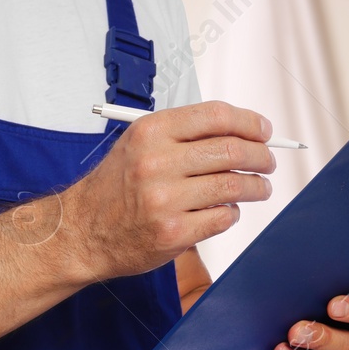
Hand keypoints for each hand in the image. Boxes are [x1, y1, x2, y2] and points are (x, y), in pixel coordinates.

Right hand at [60, 101, 275, 281]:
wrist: (80, 232)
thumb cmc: (114, 189)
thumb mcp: (138, 146)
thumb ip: (183, 136)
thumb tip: (240, 132)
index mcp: (151, 133)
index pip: (217, 116)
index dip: (250, 122)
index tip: (264, 132)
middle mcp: (156, 163)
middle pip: (232, 150)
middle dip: (261, 156)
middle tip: (267, 162)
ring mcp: (164, 200)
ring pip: (233, 185)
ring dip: (256, 187)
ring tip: (260, 188)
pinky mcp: (172, 233)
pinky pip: (222, 217)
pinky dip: (231, 213)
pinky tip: (225, 210)